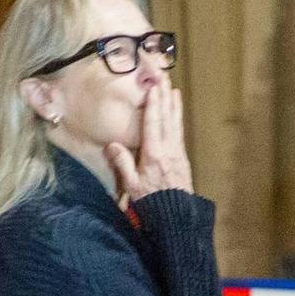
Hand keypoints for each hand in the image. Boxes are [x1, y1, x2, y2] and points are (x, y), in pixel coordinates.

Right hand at [106, 85, 191, 201]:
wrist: (176, 216)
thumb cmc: (151, 202)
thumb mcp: (132, 185)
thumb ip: (122, 163)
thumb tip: (111, 144)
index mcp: (154, 154)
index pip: (153, 123)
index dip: (153, 104)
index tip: (154, 87)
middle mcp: (168, 149)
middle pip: (167, 118)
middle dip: (165, 98)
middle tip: (165, 79)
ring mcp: (177, 153)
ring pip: (176, 124)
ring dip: (174, 106)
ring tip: (174, 91)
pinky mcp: (182, 159)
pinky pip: (179, 133)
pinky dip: (178, 120)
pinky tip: (177, 115)